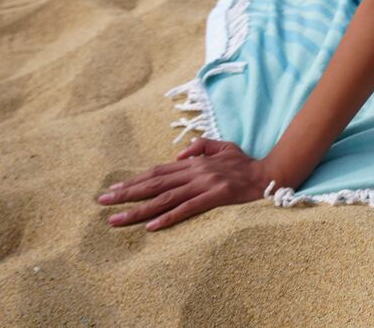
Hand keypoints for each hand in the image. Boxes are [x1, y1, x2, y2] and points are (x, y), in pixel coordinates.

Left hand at [97, 138, 270, 231]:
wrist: (270, 174)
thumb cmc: (246, 163)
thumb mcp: (224, 147)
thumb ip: (201, 147)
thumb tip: (180, 155)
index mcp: (195, 162)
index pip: (158, 171)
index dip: (134, 180)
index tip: (113, 188)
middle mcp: (195, 172)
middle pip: (155, 183)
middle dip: (126, 193)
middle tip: (102, 202)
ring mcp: (205, 184)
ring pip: (165, 198)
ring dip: (138, 209)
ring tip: (116, 219)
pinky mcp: (216, 197)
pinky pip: (188, 209)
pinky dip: (168, 217)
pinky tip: (151, 227)